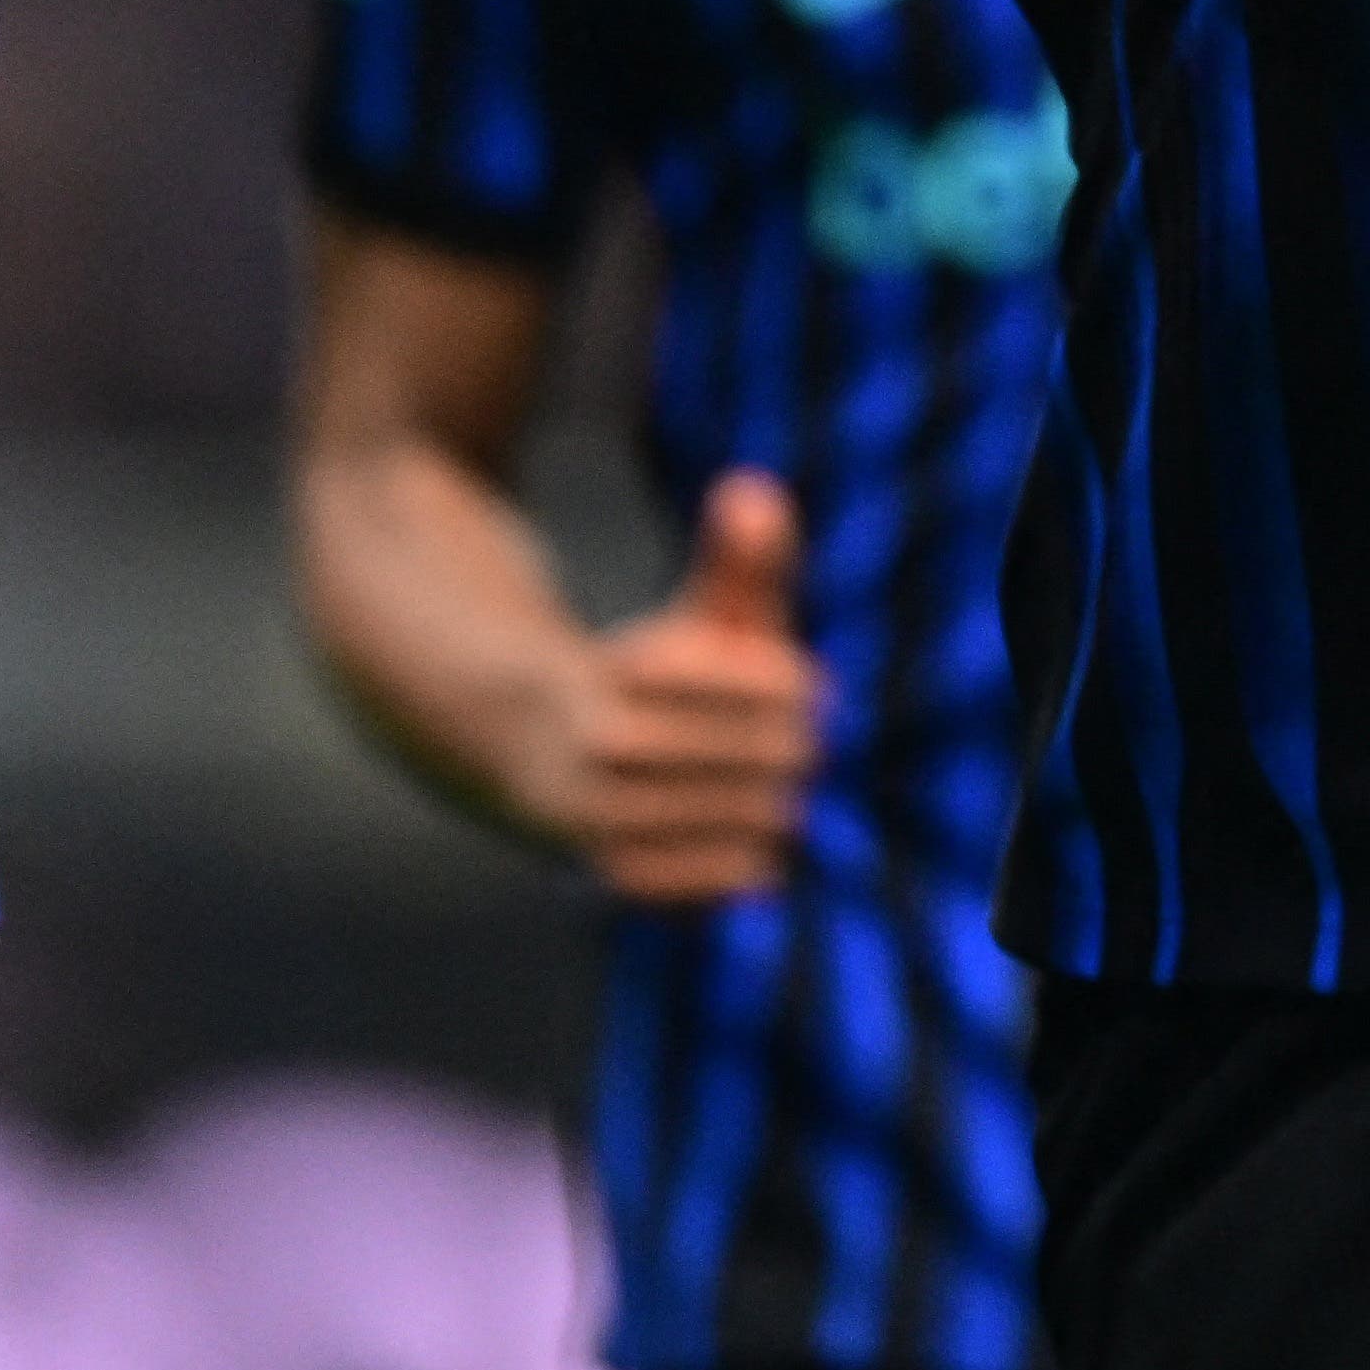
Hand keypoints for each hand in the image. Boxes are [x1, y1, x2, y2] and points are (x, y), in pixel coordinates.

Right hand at [516, 467, 828, 904]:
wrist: (549, 748)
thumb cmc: (664, 675)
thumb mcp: (698, 611)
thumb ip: (740, 557)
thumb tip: (758, 490)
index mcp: (621, 665)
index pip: (713, 670)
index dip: (780, 682)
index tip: (820, 689)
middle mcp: (600, 739)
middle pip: (731, 749)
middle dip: (787, 748)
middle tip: (815, 749)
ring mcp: (598, 810)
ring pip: (724, 816)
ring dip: (772, 805)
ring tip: (792, 791)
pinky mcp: (609, 868)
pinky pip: (696, 880)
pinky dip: (741, 864)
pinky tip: (763, 843)